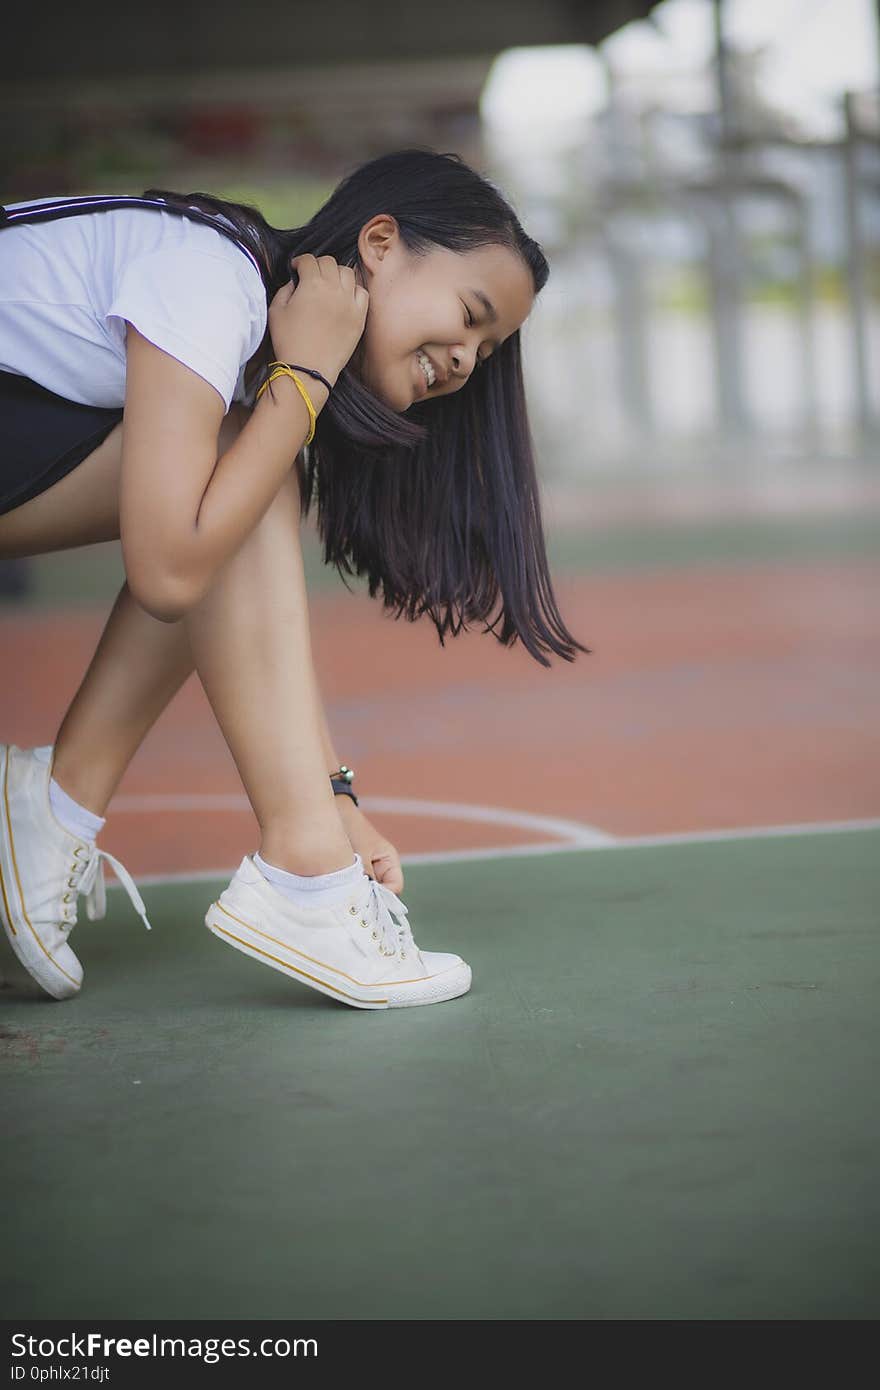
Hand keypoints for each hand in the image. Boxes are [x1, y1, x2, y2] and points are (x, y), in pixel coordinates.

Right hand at [268, 254, 368, 385]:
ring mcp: (349, 302)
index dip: (300, 262)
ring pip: (347, 273)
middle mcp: (333, 289)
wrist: (308, 369)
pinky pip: (362, 293)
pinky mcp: (359, 317)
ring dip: (337, 274)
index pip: (308, 260)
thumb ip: (285, 289)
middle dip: (318, 265)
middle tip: (312, 276)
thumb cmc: (288, 342)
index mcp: (311, 284)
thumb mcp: (276, 311)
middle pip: (329, 262)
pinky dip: (354, 290)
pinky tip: (345, 297)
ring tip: (329, 284)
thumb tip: (295, 282)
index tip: (297, 269)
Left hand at [336, 798, 403, 894]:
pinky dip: (349, 890)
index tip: (365, 901)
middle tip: (352, 902)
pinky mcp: (354, 873)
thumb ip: (365, 875)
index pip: (395, 888)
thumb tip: (364, 898)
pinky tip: (338, 889)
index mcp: (390, 861)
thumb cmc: (351, 828)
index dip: (383, 897)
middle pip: (382, 894)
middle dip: (369, 899)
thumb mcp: (360, 852)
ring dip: (357, 894)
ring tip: (344, 893)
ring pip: (368, 892)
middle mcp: (381, 869)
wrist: (333, 812)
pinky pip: (356, 887)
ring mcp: (368, 871)